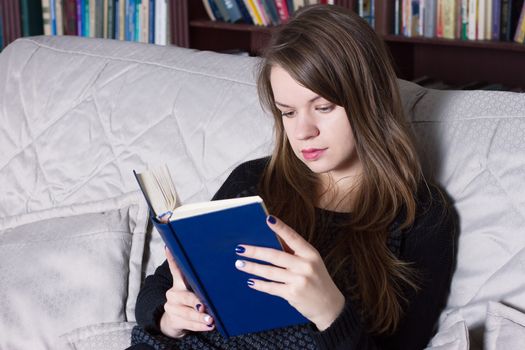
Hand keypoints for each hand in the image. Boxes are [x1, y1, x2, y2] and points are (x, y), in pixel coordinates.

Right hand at [159, 247, 214, 337]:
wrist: (174, 320)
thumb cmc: (189, 301)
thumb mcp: (192, 288)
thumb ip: (199, 281)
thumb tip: (215, 270)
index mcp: (179, 283)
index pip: (175, 269)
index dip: (171, 258)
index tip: (169, 247)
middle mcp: (173, 293)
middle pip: (185, 297)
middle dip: (196, 302)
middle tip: (204, 306)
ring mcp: (172, 308)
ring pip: (188, 312)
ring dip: (200, 317)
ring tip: (210, 320)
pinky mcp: (174, 320)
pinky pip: (189, 324)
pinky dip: (199, 326)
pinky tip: (208, 326)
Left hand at [234, 216, 344, 330]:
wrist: (329, 306)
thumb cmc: (317, 279)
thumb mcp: (311, 262)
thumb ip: (294, 252)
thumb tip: (271, 239)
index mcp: (311, 254)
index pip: (293, 237)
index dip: (281, 228)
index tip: (268, 219)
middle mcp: (305, 265)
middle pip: (275, 256)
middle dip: (255, 251)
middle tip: (240, 248)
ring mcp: (299, 280)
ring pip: (270, 272)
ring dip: (252, 267)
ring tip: (240, 263)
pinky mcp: (292, 294)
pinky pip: (271, 287)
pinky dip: (259, 284)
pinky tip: (250, 281)